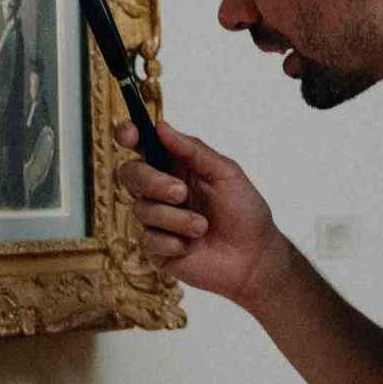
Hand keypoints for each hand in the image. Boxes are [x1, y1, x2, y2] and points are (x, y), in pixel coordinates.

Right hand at [115, 117, 290, 310]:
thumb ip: (193, 150)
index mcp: (176, 167)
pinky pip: (148, 239)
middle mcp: (161, 191)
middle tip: (181, 193)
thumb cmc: (244, 212)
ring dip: (175, 218)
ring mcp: (157, 220)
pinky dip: (173, 242)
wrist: (254, 257)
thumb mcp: (225, 173)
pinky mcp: (156, 249)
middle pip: (130, 174)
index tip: (131, 136)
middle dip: (153, 182)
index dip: (128, 135)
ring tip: (202, 227)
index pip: (141, 146)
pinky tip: (191, 246)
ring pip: (142, 209)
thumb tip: (161, 126)